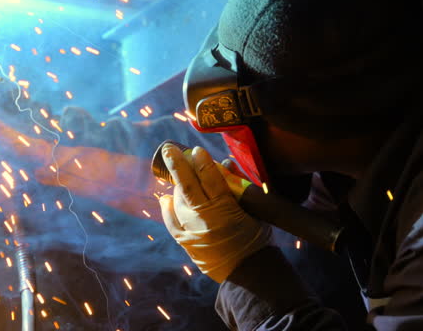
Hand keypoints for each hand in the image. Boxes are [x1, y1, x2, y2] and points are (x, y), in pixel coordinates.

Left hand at [158, 144, 270, 282]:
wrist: (249, 273)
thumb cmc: (256, 238)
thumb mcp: (253, 210)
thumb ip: (238, 186)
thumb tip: (225, 163)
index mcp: (225, 208)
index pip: (210, 179)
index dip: (202, 162)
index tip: (196, 150)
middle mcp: (205, 218)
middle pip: (187, 186)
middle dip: (177, 165)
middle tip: (169, 149)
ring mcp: (192, 230)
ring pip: (178, 201)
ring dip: (177, 186)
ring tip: (179, 177)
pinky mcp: (185, 242)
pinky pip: (170, 221)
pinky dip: (167, 208)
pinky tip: (165, 198)